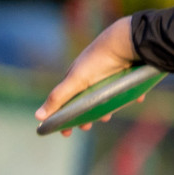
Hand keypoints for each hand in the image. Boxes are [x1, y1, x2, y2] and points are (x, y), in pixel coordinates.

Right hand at [36, 16, 141, 135]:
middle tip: (86, 126)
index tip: (65, 133)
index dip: (65, 116)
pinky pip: (130, 86)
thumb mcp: (77, 81)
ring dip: (107, 107)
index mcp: (77, 76)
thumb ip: (59, 98)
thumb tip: (37, 117)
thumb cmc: (98, 61)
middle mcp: (93, 74)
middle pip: (88, 99)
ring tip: (107, 116)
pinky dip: (132, 94)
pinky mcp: (129, 71)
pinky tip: (136, 99)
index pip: (68, 99)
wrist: (126, 41)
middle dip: (86, 114)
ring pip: (108, 95)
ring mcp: (111, 73)